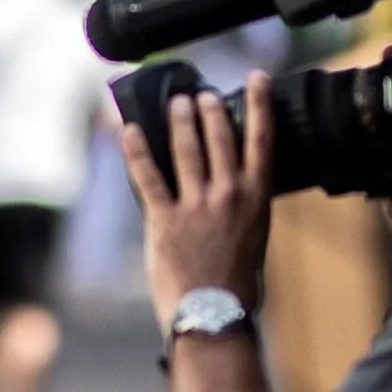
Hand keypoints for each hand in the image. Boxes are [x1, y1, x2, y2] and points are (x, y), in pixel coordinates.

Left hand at [120, 73, 272, 315]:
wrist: (213, 314)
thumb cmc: (236, 285)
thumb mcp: (255, 237)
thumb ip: (245, 207)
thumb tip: (236, 190)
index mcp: (257, 198)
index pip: (262, 139)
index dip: (258, 103)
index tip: (255, 77)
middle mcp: (228, 194)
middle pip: (220, 136)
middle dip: (209, 110)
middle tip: (202, 94)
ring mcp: (195, 205)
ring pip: (185, 149)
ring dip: (179, 121)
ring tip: (176, 103)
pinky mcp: (164, 219)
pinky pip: (147, 176)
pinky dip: (137, 151)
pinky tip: (129, 131)